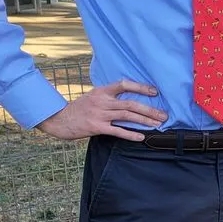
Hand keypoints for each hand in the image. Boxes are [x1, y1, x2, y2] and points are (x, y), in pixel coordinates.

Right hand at [36, 80, 166, 141]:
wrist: (58, 119)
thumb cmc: (79, 109)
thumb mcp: (93, 97)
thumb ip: (109, 97)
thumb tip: (129, 99)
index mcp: (102, 91)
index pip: (124, 84)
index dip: (140, 87)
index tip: (155, 92)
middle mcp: (102, 101)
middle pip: (130, 104)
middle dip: (149, 109)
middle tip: (164, 114)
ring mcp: (99, 114)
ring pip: (127, 116)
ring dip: (144, 120)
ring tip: (158, 124)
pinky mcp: (96, 127)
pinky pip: (117, 131)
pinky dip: (130, 134)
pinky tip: (141, 137)